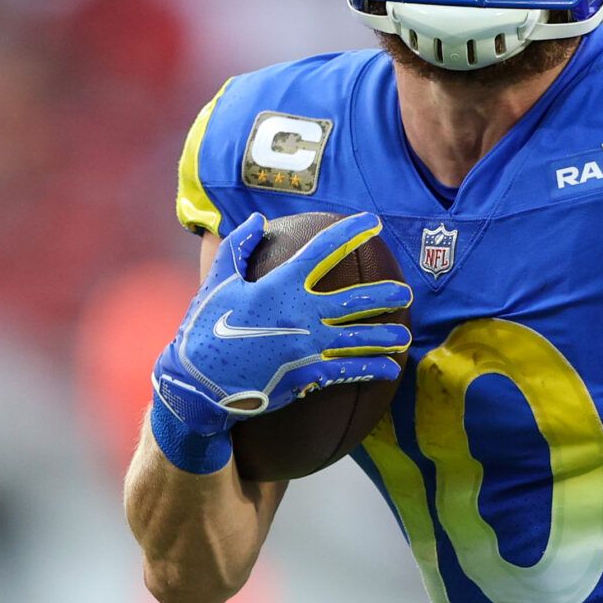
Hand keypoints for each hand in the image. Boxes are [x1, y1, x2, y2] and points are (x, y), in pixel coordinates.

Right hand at [153, 212, 412, 442]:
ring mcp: (306, 347)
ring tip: (405, 336)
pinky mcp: (306, 376)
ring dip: (386, 337)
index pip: (323, 251)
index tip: (372, 222)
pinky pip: (346, 371)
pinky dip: (372, 370)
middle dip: (384, 295)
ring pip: (357, 339)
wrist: (197, 383)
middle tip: (406, 293)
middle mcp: (299, 314)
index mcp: (279, 287)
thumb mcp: (217, 283)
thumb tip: (257, 219)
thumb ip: (239, 248)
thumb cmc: (205, 328)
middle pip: (354, 300)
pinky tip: (391, 369)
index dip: (350, 233)